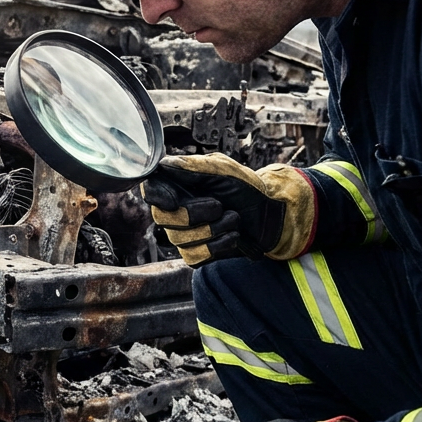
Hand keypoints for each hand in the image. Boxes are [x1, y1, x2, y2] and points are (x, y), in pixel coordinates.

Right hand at [142, 154, 315, 265]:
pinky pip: (194, 256)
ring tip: (233, 219)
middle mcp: (176, 211)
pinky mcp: (196, 254)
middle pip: (163, 218)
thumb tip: (163, 164)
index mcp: (179, 186)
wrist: (270, 215)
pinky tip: (232, 236)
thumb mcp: (224, 170)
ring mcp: (184, 235)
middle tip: (220, 205)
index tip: (174, 200)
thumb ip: (193, 167)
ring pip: (180, 240)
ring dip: (213, 229)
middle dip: (195, 214)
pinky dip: (217, 246)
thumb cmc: (247, 189)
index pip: (150, 191)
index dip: (157, 196)